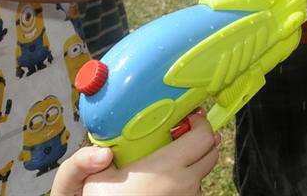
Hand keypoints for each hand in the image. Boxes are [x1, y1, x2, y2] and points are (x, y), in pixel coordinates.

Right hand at [49, 112, 218, 195]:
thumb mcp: (96, 180)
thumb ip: (94, 158)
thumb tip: (104, 151)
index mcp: (168, 166)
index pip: (204, 136)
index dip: (200, 123)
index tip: (189, 117)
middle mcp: (185, 182)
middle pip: (211, 152)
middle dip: (202, 139)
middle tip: (185, 133)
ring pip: (203, 172)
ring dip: (194, 162)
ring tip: (172, 158)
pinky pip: (194, 189)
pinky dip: (187, 180)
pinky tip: (166, 179)